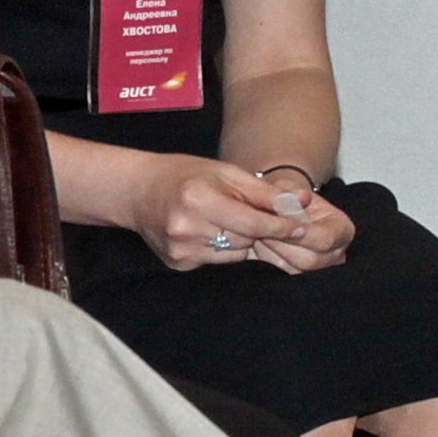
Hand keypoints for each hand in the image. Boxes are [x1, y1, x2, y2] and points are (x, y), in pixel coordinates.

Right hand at [128, 155, 352, 273]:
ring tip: (223, 221)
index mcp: (198, 199)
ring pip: (234, 255)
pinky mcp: (178, 263)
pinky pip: (217, 261)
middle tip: (251, 216)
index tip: (300, 228)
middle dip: (256, 231)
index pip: (253, 223)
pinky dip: (221, 249)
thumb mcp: (224, 173)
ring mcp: (179, 249)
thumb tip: (301, 204)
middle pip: (246, 241)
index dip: (280, 227)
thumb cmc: (184, 175)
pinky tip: (206, 232)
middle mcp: (185, 227)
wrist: (136, 191)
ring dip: (240, 242)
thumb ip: (262, 192)